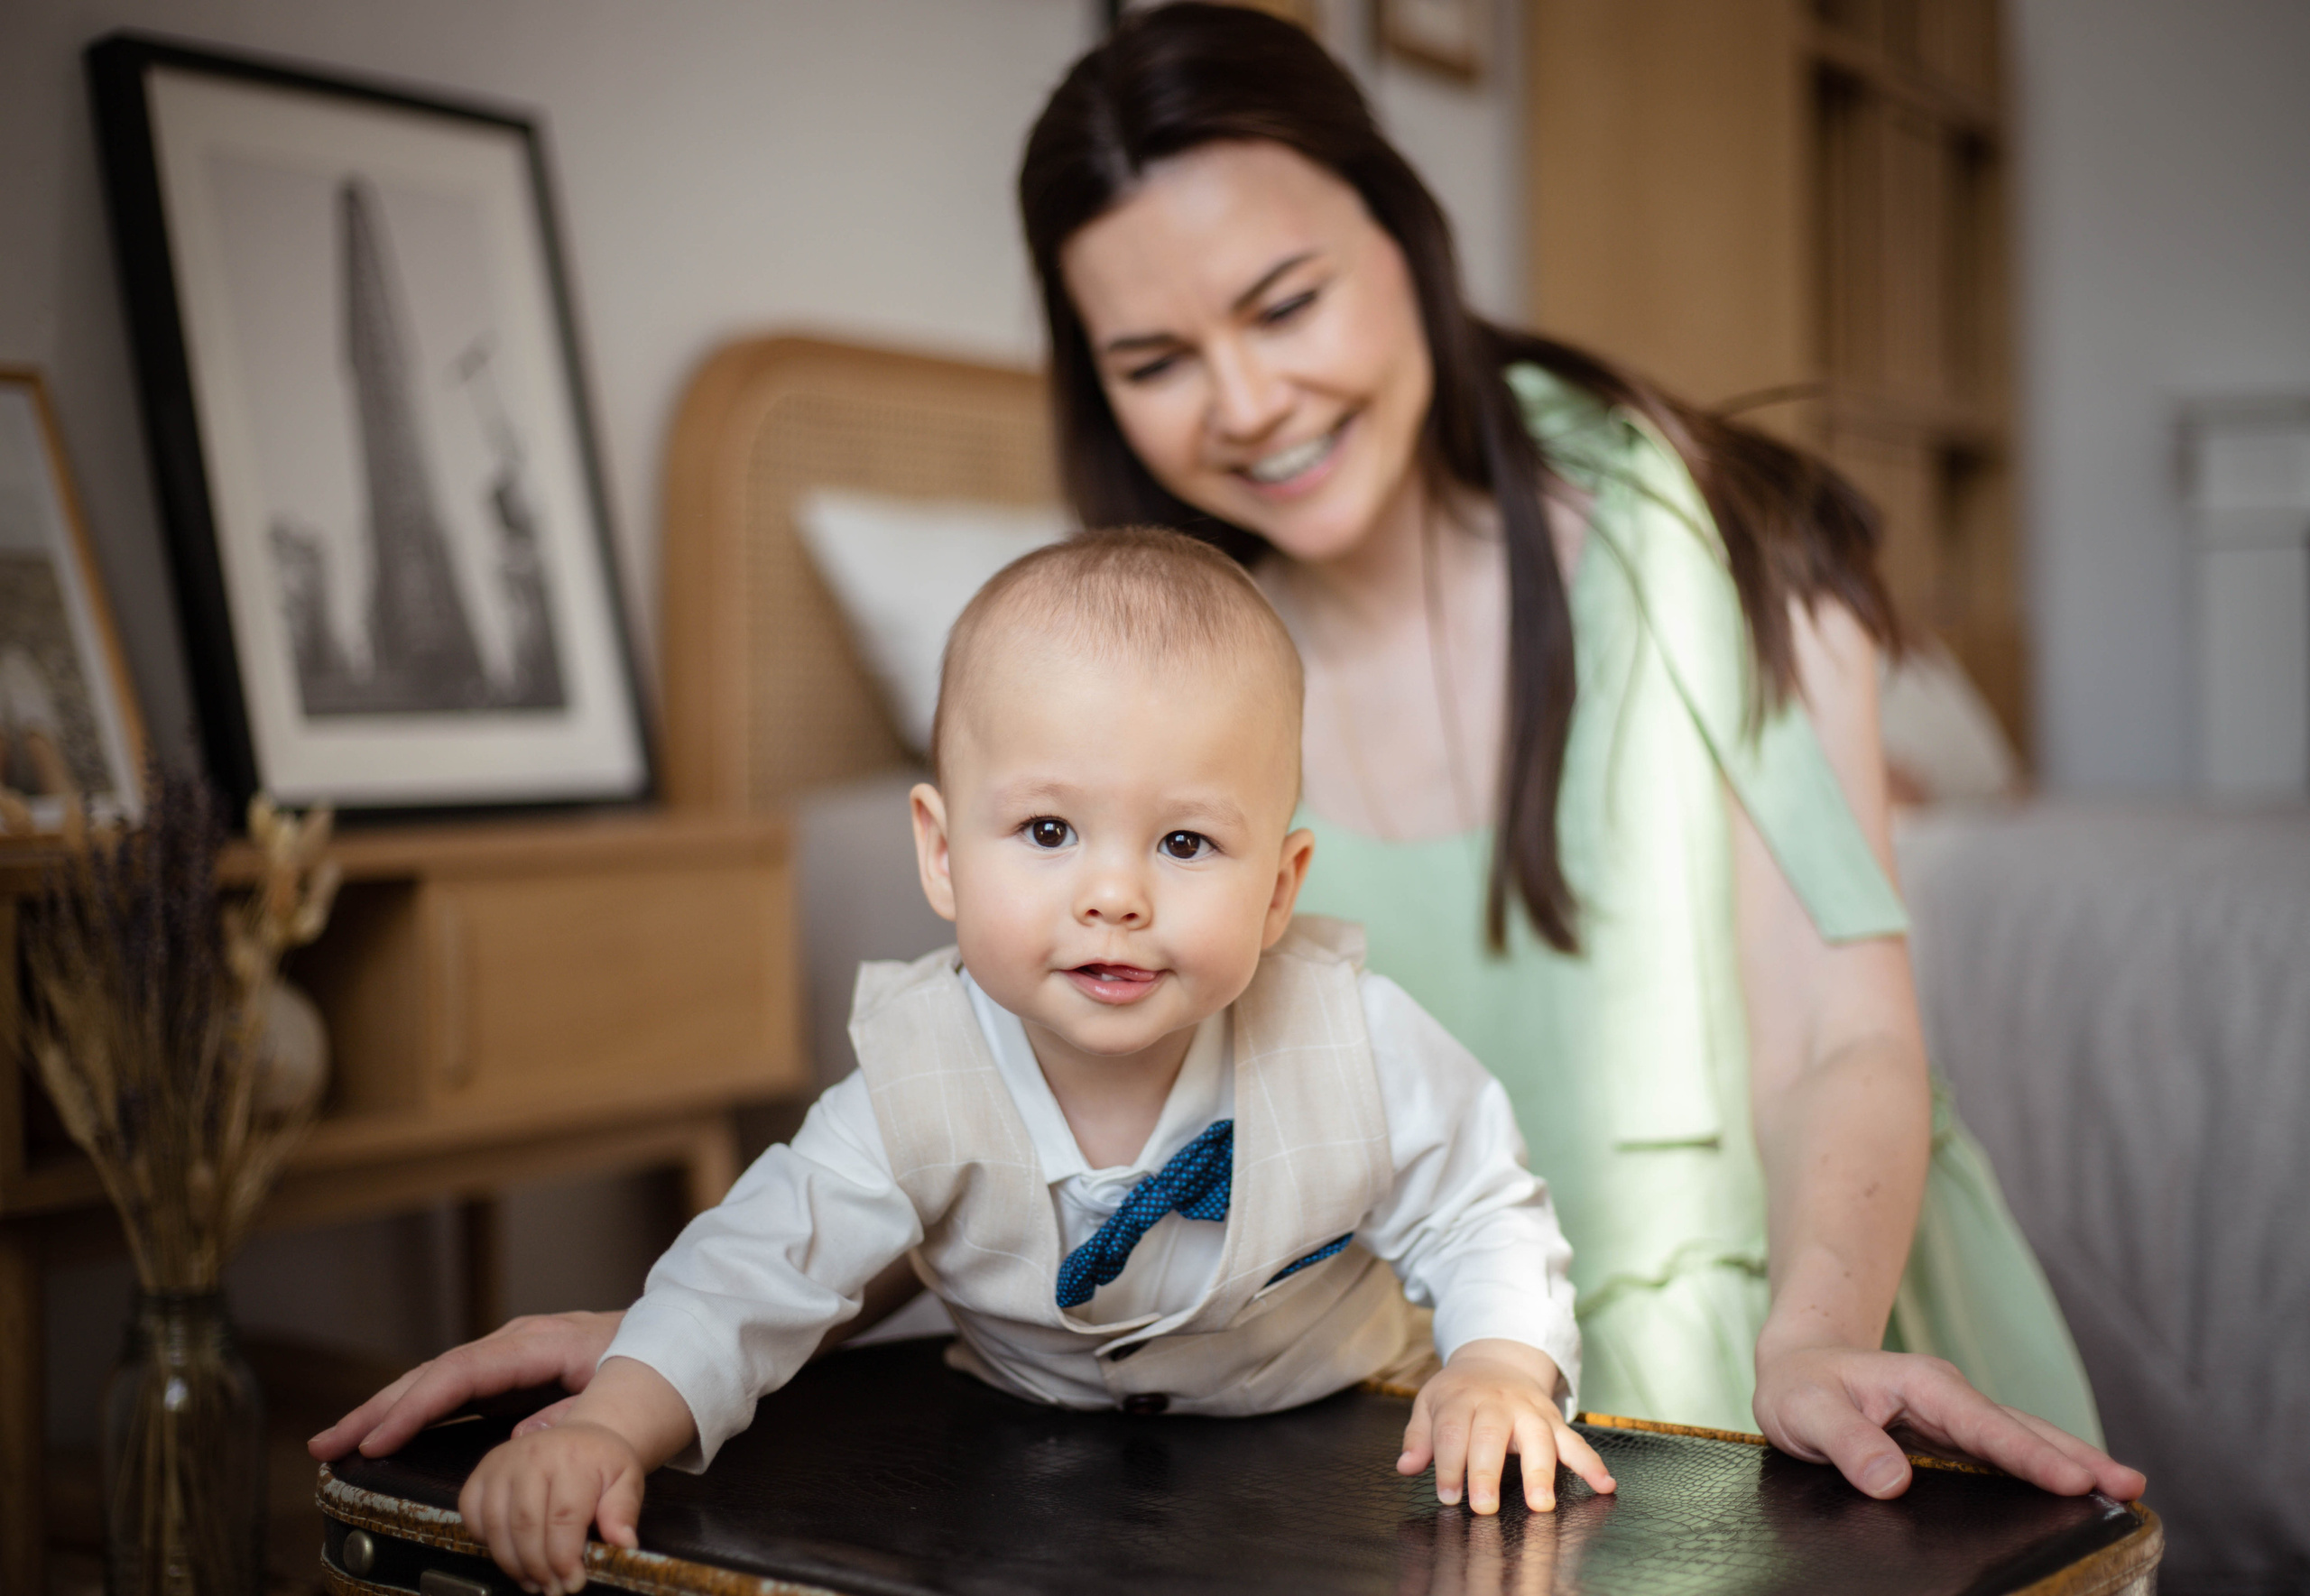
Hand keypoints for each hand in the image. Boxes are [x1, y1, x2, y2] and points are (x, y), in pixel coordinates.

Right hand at [308, 1310, 625, 1460]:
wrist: (675, 1337)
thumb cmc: (650, 1362)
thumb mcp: (619, 1390)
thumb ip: (571, 1416)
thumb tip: (521, 1442)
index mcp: (538, 1344)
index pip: (461, 1374)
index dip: (415, 1408)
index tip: (377, 1438)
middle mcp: (516, 1343)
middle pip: (434, 1375)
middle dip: (378, 1410)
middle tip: (327, 1445)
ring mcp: (510, 1356)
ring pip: (435, 1381)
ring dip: (384, 1410)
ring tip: (336, 1441)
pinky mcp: (511, 1372)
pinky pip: (453, 1390)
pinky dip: (415, 1409)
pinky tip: (386, 1430)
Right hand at [459, 1422, 643, 1595]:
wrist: (580, 1436)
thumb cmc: (602, 1463)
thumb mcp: (626, 1481)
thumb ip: (623, 1512)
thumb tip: (624, 1543)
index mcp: (572, 1458)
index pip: (563, 1518)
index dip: (564, 1558)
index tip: (572, 1583)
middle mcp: (532, 1455)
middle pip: (525, 1526)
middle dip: (538, 1568)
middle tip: (552, 1589)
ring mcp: (502, 1463)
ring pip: (496, 1526)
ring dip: (512, 1563)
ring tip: (533, 1581)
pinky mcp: (482, 1472)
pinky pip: (472, 1515)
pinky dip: (486, 1542)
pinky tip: (511, 1554)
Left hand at [1397, 1339, 1615, 1513]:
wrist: (1495, 1360)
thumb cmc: (1458, 1392)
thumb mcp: (1430, 1403)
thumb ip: (1418, 1437)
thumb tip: (1405, 1467)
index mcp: (1462, 1399)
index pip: (1452, 1431)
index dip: (1448, 1464)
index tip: (1447, 1495)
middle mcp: (1498, 1404)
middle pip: (1491, 1435)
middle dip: (1486, 1472)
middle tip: (1483, 1506)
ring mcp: (1530, 1412)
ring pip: (1537, 1438)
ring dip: (1540, 1472)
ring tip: (1541, 1504)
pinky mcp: (1554, 1421)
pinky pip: (1576, 1441)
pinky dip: (1592, 1463)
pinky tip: (1604, 1485)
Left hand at [1753, 1342, 2145, 1501]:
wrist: (1798, 1365)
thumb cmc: (1801, 1387)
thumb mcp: (1805, 1412)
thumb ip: (1847, 1443)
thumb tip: (1895, 1483)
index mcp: (1922, 1385)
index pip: (1983, 1424)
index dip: (2029, 1454)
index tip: (2075, 1479)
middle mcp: (1949, 1398)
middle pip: (2021, 1429)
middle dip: (2077, 1456)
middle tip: (2132, 1488)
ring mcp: (1957, 1418)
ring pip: (2023, 1438)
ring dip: (2071, 1461)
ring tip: (2127, 1490)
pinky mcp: (1956, 1438)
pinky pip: (2006, 1452)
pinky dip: (2043, 1467)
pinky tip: (2074, 1491)